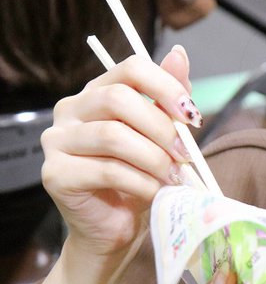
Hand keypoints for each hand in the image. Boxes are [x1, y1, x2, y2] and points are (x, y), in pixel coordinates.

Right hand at [40, 46, 198, 268]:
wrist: (115, 228)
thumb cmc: (139, 178)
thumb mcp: (161, 137)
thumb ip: (168, 98)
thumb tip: (180, 54)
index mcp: (96, 93)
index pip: (130, 68)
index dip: (165, 87)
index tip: (192, 116)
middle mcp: (70, 110)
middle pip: (119, 100)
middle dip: (162, 129)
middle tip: (186, 155)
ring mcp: (57, 141)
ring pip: (113, 136)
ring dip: (154, 159)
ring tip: (174, 177)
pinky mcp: (55, 174)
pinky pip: (107, 170)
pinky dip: (141, 182)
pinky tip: (155, 192)